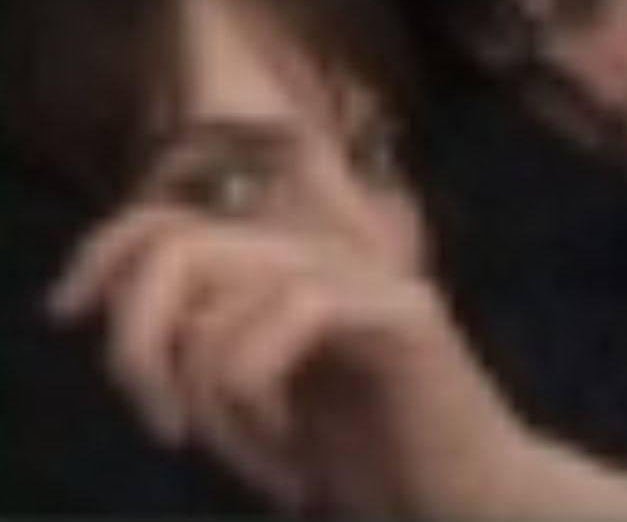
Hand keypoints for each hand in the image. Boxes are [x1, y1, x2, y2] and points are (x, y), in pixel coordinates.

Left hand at [46, 205, 530, 513]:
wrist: (474, 501)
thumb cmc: (374, 461)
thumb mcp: (262, 401)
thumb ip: (209, 347)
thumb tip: (124, 321)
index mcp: (291, 269)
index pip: (173, 218)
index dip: (104, 250)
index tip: (65, 311)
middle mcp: (327, 255)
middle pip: (180, 247)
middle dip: (140, 347)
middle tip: (167, 433)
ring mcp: (366, 278)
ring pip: (223, 304)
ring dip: (218, 413)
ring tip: (263, 467)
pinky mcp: (399, 313)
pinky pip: (285, 323)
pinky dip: (260, 409)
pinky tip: (295, 463)